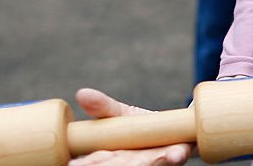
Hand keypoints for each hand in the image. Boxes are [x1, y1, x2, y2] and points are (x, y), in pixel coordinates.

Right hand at [68, 88, 192, 165]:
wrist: (179, 123)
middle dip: (116, 165)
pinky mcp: (177, 155)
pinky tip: (177, 154)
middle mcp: (133, 162)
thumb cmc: (144, 125)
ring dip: (150, 162)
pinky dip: (175, 156)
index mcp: (113, 155)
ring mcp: (155, 160)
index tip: (73, 162)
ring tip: (151, 159)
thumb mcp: (122, 114)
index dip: (88, 162)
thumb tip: (82, 93)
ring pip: (148, 164)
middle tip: (109, 162)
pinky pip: (175, 157)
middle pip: (120, 165)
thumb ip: (103, 107)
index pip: (96, 161)